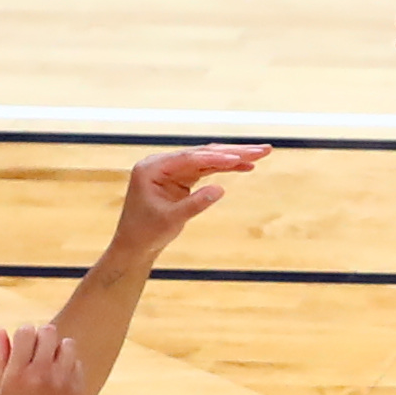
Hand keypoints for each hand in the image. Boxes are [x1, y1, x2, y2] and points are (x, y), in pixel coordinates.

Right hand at [0, 321, 91, 394]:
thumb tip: (2, 331)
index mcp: (17, 374)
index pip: (26, 331)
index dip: (23, 334)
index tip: (22, 345)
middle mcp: (41, 375)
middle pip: (49, 332)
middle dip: (41, 337)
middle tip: (35, 352)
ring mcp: (62, 383)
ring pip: (67, 344)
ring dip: (57, 348)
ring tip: (48, 363)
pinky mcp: (76, 392)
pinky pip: (77, 363)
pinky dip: (68, 365)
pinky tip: (57, 379)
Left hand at [110, 140, 266, 254]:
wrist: (134, 245)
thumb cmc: (145, 233)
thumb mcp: (171, 220)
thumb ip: (194, 204)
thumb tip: (220, 189)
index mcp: (152, 168)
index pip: (190, 159)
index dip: (217, 158)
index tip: (239, 157)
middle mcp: (162, 163)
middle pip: (202, 153)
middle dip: (232, 151)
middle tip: (261, 149)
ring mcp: (172, 169)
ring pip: (207, 159)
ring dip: (232, 157)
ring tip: (259, 154)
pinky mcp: (180, 177)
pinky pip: (205, 169)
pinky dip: (224, 167)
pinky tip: (243, 165)